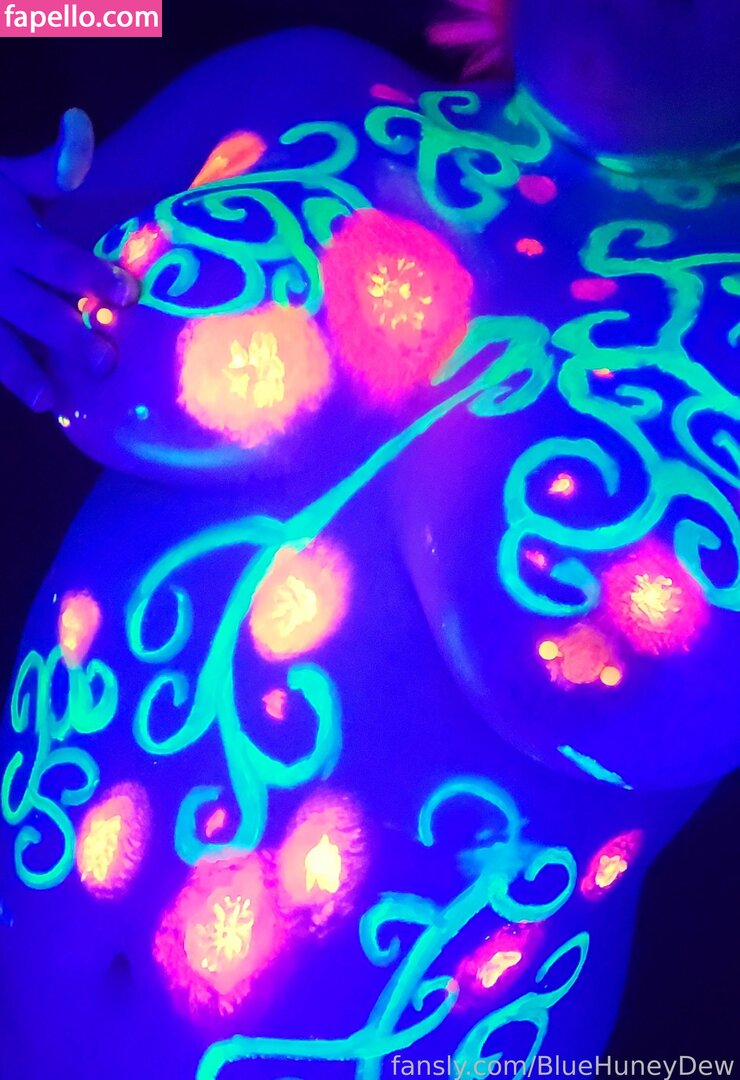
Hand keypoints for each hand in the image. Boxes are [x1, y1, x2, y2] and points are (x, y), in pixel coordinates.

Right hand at [0, 108, 138, 412]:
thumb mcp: (3, 176)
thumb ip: (50, 167)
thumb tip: (82, 124)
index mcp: (10, 233)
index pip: (57, 259)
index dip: (92, 276)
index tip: (128, 293)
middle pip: (32, 308)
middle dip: (68, 336)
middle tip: (106, 362)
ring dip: (22, 372)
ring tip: (50, 400)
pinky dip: (2, 374)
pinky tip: (25, 399)